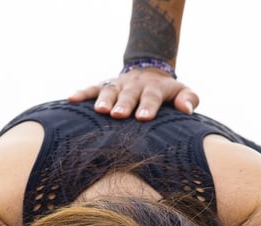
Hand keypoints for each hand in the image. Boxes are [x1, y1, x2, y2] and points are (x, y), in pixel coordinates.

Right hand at [68, 68, 198, 120]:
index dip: (147, 106)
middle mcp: (135, 85)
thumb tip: (187, 109)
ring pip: (109, 91)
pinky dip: (81, 93)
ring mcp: (118, 85)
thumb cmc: (167, 92)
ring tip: (99, 111)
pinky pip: (92, 88)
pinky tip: (71, 99)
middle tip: (118, 115)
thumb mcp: (183, 91)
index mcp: (155, 88)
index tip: (143, 118)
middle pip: (129, 94)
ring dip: (103, 100)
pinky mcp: (105, 85)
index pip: (152, 97)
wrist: (150, 72)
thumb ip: (189, 99)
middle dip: (123, 104)